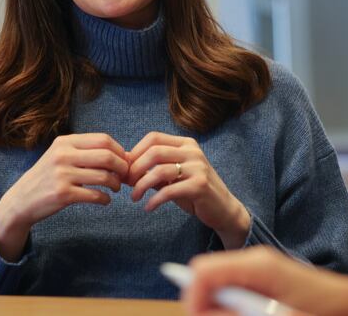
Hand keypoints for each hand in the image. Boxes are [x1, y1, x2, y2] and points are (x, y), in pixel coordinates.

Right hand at [0, 133, 128, 260]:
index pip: (103, 139)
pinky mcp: (63, 194)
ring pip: (104, 177)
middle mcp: (63, 155)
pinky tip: (105, 200)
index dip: (120, 151)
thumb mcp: (61, 156)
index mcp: (65, 142)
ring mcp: (62, 174)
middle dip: (122, 167)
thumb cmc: (47, 177)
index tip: (125, 162)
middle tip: (125, 176)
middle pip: (107, 156)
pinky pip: (95, 195)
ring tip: (115, 188)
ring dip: (116, 184)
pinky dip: (105, 199)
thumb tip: (122, 155)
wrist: (21, 200)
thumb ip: (86, 152)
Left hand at [126, 131, 250, 248]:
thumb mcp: (173, 176)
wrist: (223, 209)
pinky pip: (169, 190)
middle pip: (154, 151)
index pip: (154, 138)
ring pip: (160, 170)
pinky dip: (154, 200)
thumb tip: (124, 163)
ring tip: (134, 197)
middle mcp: (193, 151)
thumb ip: (152, 168)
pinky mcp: (200, 186)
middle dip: (136, 168)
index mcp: (186, 144)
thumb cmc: (193, 191)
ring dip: (141, 185)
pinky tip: (148, 207)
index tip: (126, 169)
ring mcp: (198, 167)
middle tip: (128, 184)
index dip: (135, 152)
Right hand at [183, 247, 347, 315]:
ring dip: (217, 308)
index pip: (204, 270)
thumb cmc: (326, 312)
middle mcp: (255, 262)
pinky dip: (232, 308)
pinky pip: (235, 292)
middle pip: (207, 276)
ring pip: (219, 286)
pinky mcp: (266, 282)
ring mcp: (260, 271)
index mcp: (258, 265)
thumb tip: (204, 314)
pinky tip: (247, 315)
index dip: (193, 299)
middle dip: (202, 305)